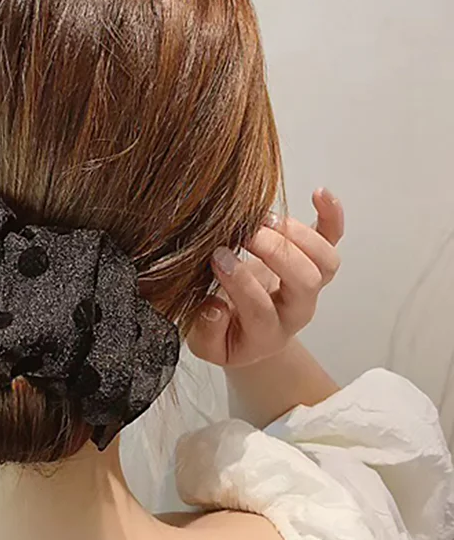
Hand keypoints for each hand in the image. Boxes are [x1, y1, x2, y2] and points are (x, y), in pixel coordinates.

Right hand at [187, 188, 343, 367]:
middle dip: (276, 252)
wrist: (249, 332)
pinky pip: (333, 237)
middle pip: (306, 281)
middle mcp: (296, 309)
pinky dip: (331, 214)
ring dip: (298, 235)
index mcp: (267, 333)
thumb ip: (207, 332)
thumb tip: (215, 307)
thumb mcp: (206, 345)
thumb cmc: (225, 334)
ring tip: (263, 220)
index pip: (262, 309)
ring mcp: (310, 283)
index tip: (217, 257)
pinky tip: (318, 193)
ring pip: (325, 260)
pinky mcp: (316, 260)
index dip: (240, 282)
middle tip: (244, 234)